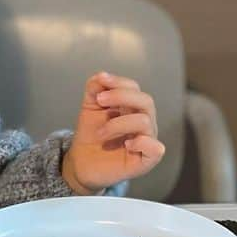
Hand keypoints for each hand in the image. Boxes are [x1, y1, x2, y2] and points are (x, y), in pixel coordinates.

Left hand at [61, 71, 165, 192]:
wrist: (81, 161)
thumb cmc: (90, 134)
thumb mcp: (89, 107)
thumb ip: (95, 89)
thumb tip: (101, 76)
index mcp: (132, 107)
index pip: (134, 88)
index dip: (118, 82)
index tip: (101, 81)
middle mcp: (143, 122)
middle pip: (146, 101)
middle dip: (121, 97)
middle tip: (99, 101)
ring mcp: (146, 140)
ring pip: (145, 122)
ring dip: (118, 123)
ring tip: (101, 132)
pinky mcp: (146, 160)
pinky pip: (156, 148)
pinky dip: (141, 142)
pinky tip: (125, 144)